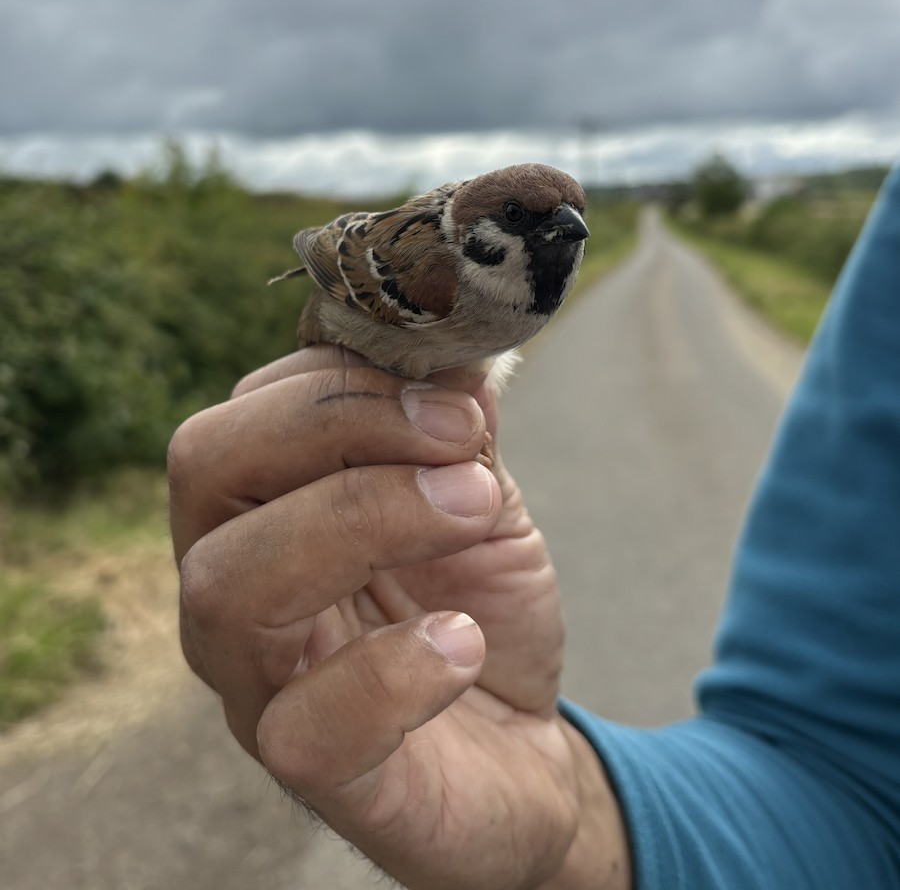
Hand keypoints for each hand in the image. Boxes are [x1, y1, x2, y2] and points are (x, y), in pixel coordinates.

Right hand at [168, 346, 629, 889]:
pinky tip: (462, 642)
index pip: (249, 405)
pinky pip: (302, 727)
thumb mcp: (477, 498)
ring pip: (229, 581)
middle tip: (457, 441)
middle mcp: (231, 581)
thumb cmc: (474, 609)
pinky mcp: (309, 768)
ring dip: (365, 518)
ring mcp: (254, 679)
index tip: (457, 391)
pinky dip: (392, 671)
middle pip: (205, 464)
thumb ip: (458, 429)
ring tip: (472, 508)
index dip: (348, 378)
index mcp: (261, 504)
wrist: (517, 747)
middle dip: (337, 425)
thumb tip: (461, 348)